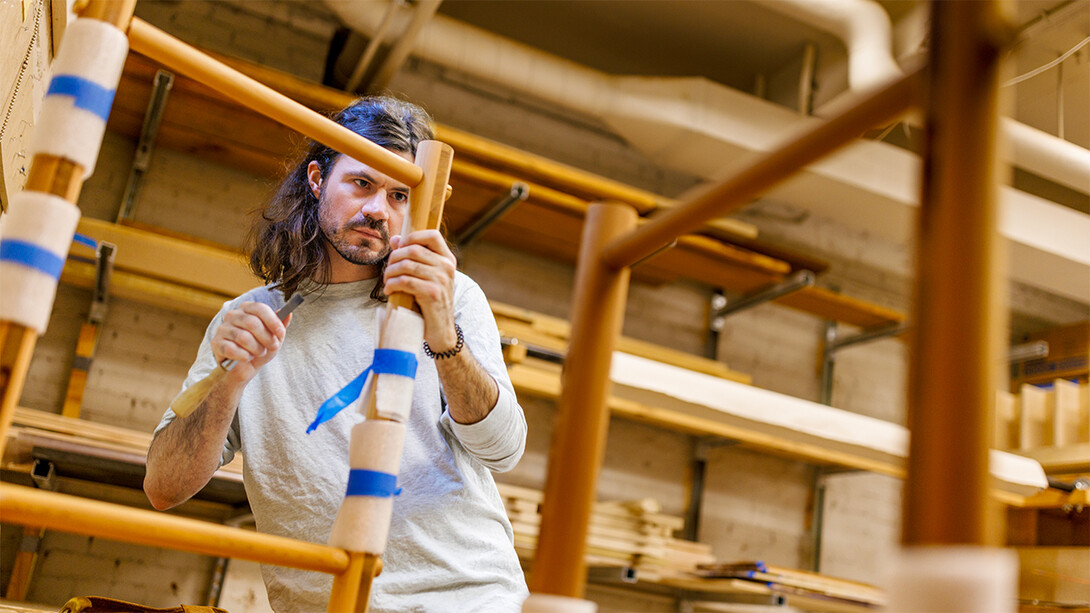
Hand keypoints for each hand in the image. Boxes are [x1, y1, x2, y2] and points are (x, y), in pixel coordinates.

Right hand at [210, 301, 289, 382]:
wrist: (244, 368)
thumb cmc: (259, 349)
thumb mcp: (274, 337)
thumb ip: (280, 325)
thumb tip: (289, 313)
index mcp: (247, 309)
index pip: (260, 308)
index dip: (272, 321)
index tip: (281, 334)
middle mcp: (232, 315)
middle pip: (252, 323)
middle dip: (266, 338)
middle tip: (272, 347)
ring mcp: (222, 329)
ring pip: (243, 337)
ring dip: (256, 349)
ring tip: (259, 353)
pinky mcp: (216, 343)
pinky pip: (232, 349)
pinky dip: (244, 356)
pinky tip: (246, 358)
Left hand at [384, 230, 457, 351]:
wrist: (442, 330)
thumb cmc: (430, 302)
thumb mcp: (426, 277)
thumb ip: (414, 257)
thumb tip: (396, 239)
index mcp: (448, 259)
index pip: (433, 235)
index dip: (412, 237)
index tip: (400, 248)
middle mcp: (447, 267)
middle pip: (413, 249)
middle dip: (394, 258)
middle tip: (387, 269)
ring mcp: (441, 280)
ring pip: (406, 265)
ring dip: (390, 272)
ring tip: (387, 280)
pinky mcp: (432, 294)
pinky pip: (405, 281)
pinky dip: (392, 285)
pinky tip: (389, 290)